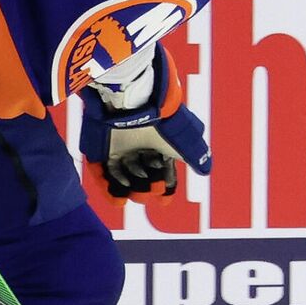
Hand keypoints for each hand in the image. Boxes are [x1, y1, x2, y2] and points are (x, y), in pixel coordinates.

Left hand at [77, 47, 212, 197]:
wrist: (135, 105)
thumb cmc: (163, 125)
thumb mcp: (186, 144)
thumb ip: (197, 157)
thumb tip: (206, 170)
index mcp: (158, 145)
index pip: (161, 171)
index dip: (163, 186)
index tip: (163, 199)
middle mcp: (138, 147)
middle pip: (140, 176)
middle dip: (146, 188)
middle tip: (150, 191)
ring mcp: (118, 147)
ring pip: (121, 176)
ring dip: (127, 190)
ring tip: (130, 197)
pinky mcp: (100, 148)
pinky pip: (101, 171)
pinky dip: (108, 186)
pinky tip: (117, 199)